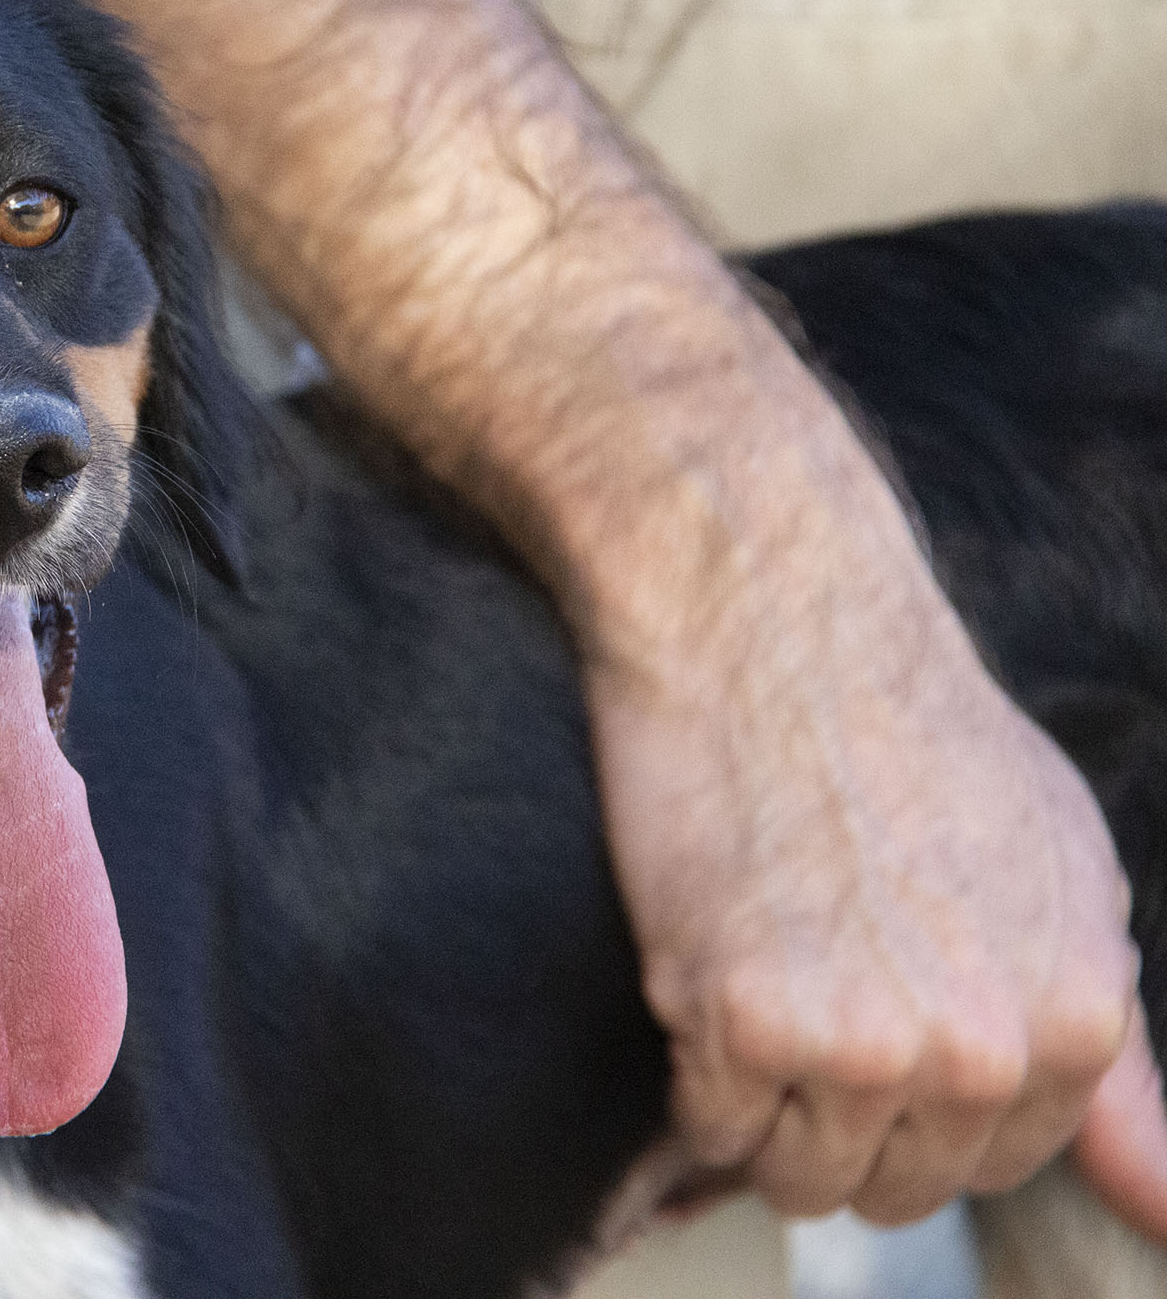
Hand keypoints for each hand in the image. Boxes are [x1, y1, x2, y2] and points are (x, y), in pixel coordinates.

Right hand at [588, 535, 1166, 1228]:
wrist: (765, 618)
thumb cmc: (901, 723)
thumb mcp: (1059, 871)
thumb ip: (1112, 1057)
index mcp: (1076, 1018)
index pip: (999, 1163)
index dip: (921, 1106)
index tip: (872, 1030)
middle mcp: (982, 1050)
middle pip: (896, 1184)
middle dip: (841, 1116)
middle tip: (797, 994)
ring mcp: (861, 1045)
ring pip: (798, 1175)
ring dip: (761, 1107)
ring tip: (747, 985)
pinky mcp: (738, 1022)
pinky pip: (708, 1129)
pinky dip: (691, 1078)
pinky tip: (700, 978)